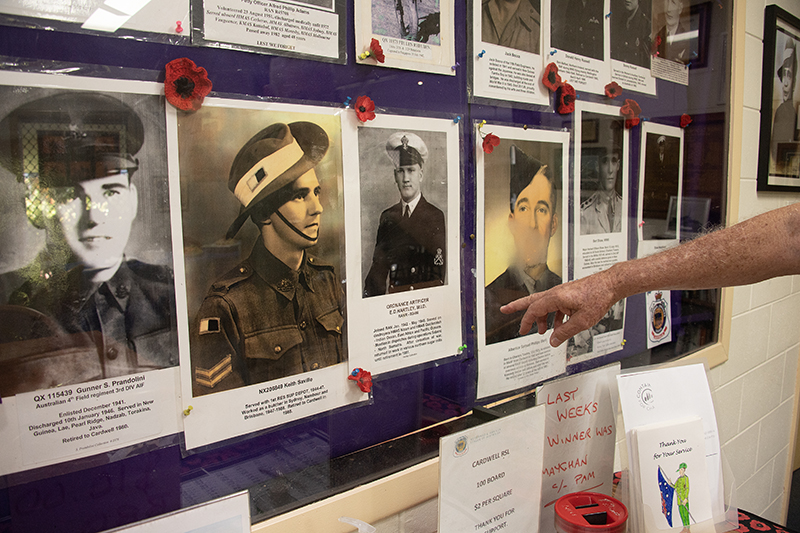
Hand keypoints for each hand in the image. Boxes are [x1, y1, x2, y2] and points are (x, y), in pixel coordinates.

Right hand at [499, 270, 618, 346]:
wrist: (610, 285)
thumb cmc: (598, 297)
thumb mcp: (581, 321)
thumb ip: (565, 332)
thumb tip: (553, 341)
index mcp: (556, 297)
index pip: (535, 310)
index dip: (527, 321)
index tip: (522, 330)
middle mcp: (556, 293)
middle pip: (531, 301)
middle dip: (517, 306)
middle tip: (504, 310)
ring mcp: (562, 293)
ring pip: (544, 305)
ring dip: (542, 318)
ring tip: (543, 331)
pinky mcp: (568, 295)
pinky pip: (555, 306)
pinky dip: (554, 316)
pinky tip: (560, 325)